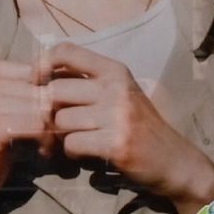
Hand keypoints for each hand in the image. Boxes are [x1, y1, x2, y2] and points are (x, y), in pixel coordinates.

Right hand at [0, 57, 56, 213]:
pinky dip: (47, 141)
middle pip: (43, 90)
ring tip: (50, 143)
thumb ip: (36, 86)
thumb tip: (79, 74)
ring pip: (43, 108)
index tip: (53, 114)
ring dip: (54, 130)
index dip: (55, 93)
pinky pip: (37, 127)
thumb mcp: (16, 103)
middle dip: (58, 114)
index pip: (41, 70)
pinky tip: (43, 151)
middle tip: (58, 133)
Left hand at [43, 42, 213, 213]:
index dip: (42, 65)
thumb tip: (39, 80)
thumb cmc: (141, 128)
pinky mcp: (116, 143)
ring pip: (60, 120)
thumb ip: (87, 84)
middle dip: (50, 112)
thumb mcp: (120, 95)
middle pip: (54, 91)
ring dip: (61, 136)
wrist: (175, 161)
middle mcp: (117, 88)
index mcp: (116, 71)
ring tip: (76, 141)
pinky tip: (86, 155)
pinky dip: (72, 154)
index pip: (65, 52)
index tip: (38, 84)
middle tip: (58, 126)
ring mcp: (118, 116)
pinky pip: (71, 144)